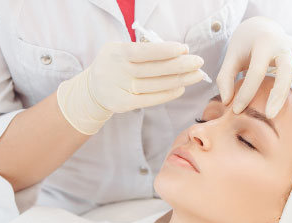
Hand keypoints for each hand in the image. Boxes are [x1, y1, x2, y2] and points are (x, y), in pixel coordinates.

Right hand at [57, 42, 204, 134]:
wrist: (92, 89)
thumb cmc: (115, 65)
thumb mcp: (121, 50)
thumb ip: (145, 50)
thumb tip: (180, 52)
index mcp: (117, 53)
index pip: (144, 52)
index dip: (165, 51)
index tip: (185, 49)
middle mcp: (117, 71)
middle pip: (153, 69)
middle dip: (179, 66)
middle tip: (199, 62)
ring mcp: (120, 89)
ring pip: (154, 85)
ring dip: (178, 80)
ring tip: (196, 75)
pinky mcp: (123, 104)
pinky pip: (149, 99)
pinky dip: (167, 94)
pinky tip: (181, 88)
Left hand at [216, 16, 291, 117]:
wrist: (259, 28)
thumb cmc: (244, 48)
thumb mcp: (230, 59)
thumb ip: (225, 79)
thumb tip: (227, 101)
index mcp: (262, 45)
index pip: (256, 72)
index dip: (246, 92)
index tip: (236, 110)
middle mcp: (282, 44)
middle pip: (285, 69)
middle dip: (278, 93)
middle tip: (270, 115)